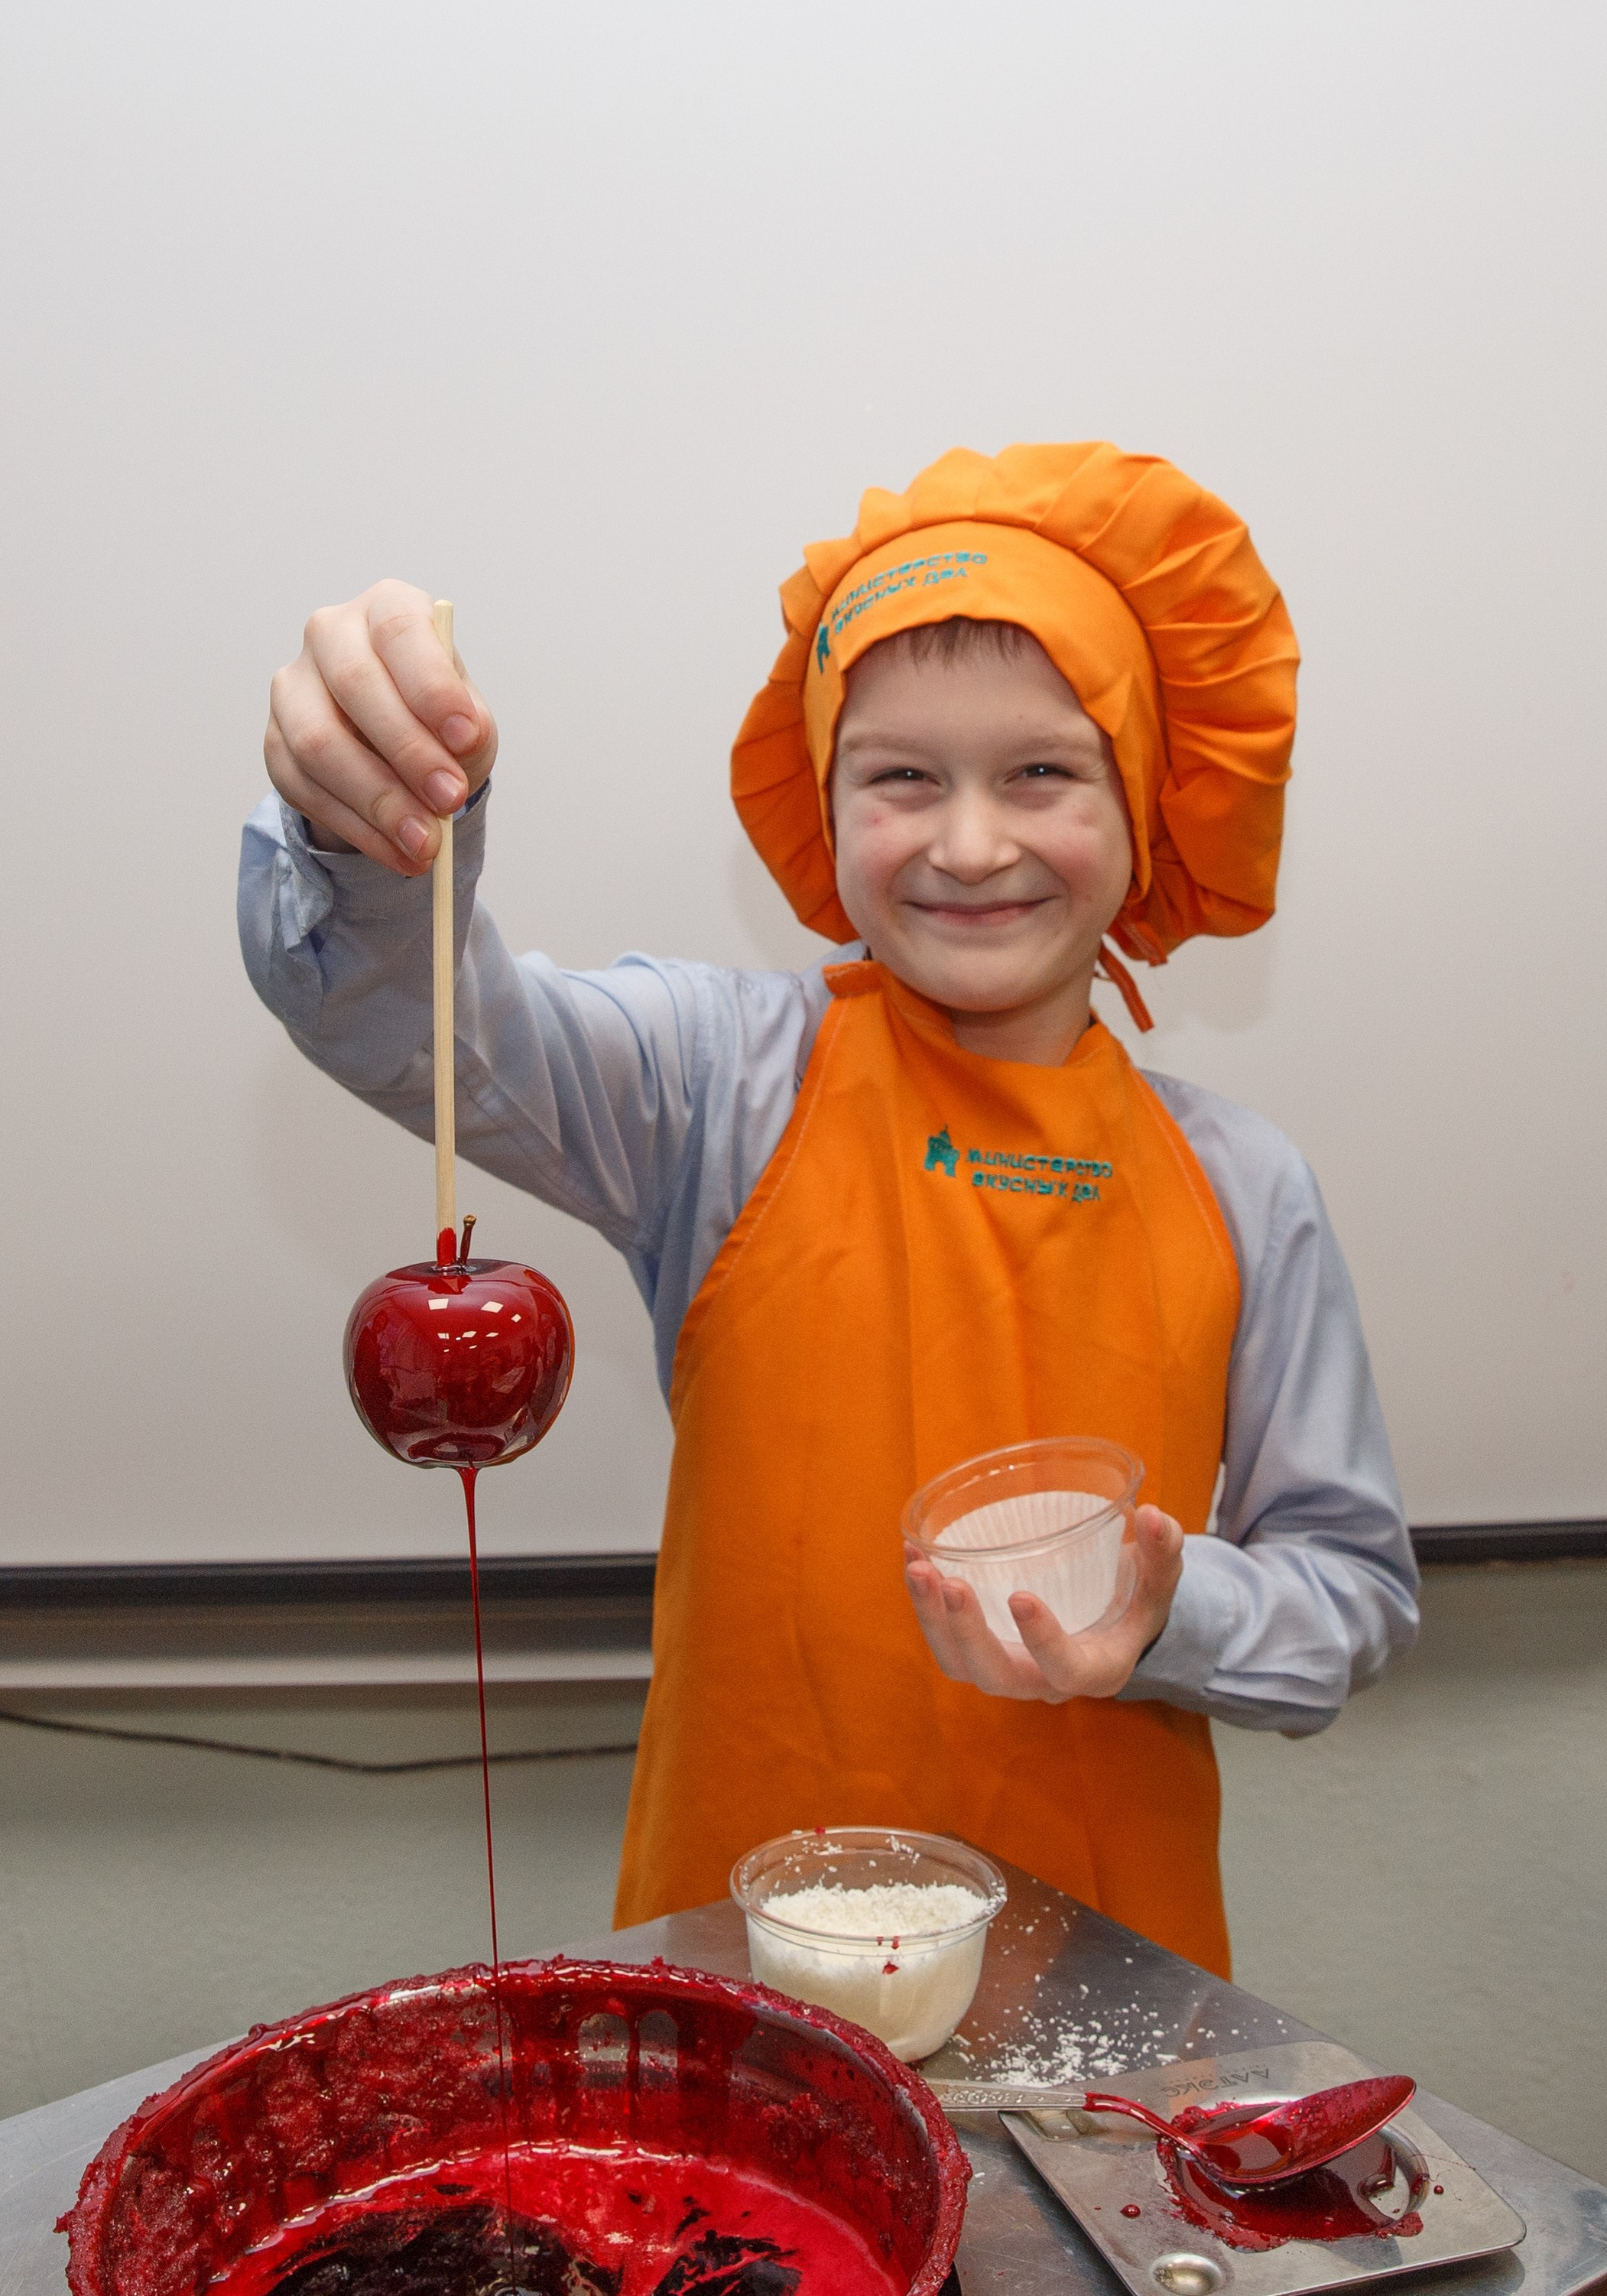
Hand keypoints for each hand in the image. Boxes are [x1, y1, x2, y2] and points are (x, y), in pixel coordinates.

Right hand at [265, 580, 498, 873]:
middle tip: (449, 800)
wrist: (398, 748)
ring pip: (319, 742)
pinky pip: (305, 788)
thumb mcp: (469, 720)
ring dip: (378, 801)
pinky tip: (396, 851)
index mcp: (388, 609)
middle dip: (408, 752)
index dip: (432, 686)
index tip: (467, 738)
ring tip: (425, 844)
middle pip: (355, 685)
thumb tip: (460, 746)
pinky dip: (358, 828)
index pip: (401, 632)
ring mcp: (293, 686)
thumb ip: (469, 729)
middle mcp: (331, 634)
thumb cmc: (438, 719)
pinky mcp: (274, 741)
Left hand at [903, 1504, 1183, 1702]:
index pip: (1066, 1670)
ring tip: (918, 1567)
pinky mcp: (982, 1652)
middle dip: (968, 1633)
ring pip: (959, 1664)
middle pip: (996, 1676)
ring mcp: (1008, 1671)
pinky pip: (945, 1641)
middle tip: (951, 1583)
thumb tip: (1151, 1516)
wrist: (1110, 1624)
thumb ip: (1164, 1551)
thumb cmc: (1134, 1600)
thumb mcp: (1159, 1579)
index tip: (1020, 1597)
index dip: (1042, 1641)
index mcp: (1095, 1670)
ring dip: (933, 1619)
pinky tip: (914, 1557)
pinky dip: (925, 1604)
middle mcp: (1045, 1683)